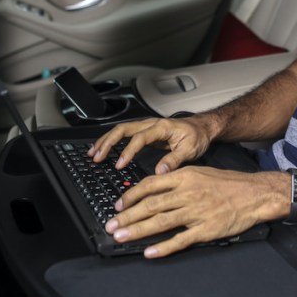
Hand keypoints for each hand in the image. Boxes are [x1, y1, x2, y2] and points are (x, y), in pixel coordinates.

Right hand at [88, 116, 217, 173]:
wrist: (202, 127)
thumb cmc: (197, 136)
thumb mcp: (190, 150)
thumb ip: (174, 160)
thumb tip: (159, 172)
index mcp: (162, 127)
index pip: (139, 138)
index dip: (128, 151)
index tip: (119, 164)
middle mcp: (152, 124)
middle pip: (124, 129)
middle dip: (108, 142)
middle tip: (97, 157)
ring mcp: (147, 126)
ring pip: (121, 129)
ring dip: (106, 140)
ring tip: (94, 153)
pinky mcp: (146, 131)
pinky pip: (125, 134)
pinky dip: (112, 140)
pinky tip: (104, 148)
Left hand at [105, 167, 288, 257]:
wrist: (255, 194)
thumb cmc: (228, 184)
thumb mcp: (200, 173)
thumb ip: (177, 180)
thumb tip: (153, 188)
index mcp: (185, 177)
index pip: (150, 184)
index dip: (131, 195)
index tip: (118, 205)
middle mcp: (187, 193)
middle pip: (150, 205)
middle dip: (127, 216)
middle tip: (110, 225)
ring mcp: (196, 212)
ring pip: (160, 221)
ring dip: (137, 230)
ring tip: (121, 237)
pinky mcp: (205, 230)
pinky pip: (180, 240)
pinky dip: (163, 247)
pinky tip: (149, 252)